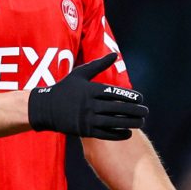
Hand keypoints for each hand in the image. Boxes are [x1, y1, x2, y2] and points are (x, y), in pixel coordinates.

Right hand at [27, 53, 146, 139]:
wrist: (44, 108)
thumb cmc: (64, 89)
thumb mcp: (80, 74)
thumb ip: (98, 65)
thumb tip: (114, 54)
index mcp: (91, 90)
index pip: (115, 93)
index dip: (130, 96)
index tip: (141, 98)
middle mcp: (90, 104)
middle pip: (117, 108)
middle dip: (134, 110)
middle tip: (145, 111)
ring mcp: (87, 118)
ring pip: (113, 122)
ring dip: (130, 123)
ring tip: (141, 122)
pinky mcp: (84, 130)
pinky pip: (105, 134)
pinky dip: (118, 134)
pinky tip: (128, 133)